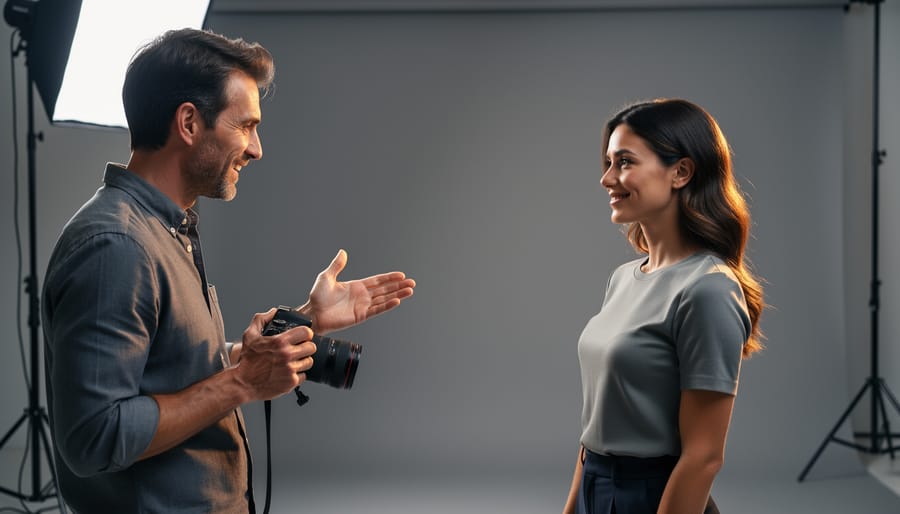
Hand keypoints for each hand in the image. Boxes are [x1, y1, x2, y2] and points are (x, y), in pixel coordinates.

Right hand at [234, 308, 316, 400]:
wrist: (243, 384)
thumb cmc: (247, 361)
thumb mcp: (250, 336)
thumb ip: (262, 319)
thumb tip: (273, 312)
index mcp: (279, 342)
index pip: (306, 332)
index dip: (306, 333)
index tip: (302, 336)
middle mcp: (287, 355)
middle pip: (311, 347)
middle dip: (306, 347)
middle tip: (298, 350)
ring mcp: (290, 369)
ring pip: (309, 362)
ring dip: (302, 361)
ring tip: (292, 361)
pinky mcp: (291, 382)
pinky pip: (303, 375)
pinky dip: (297, 374)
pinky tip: (288, 372)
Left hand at [299, 249, 415, 333]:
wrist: (313, 313)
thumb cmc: (317, 297)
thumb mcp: (326, 277)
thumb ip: (337, 265)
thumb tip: (343, 252)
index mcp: (356, 286)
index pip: (377, 281)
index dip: (389, 278)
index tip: (401, 275)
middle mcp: (362, 296)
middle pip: (385, 290)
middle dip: (398, 286)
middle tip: (412, 283)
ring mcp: (362, 306)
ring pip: (384, 299)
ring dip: (397, 295)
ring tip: (410, 291)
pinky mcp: (360, 316)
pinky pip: (377, 310)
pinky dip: (387, 306)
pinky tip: (397, 301)